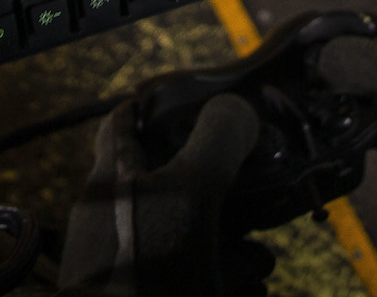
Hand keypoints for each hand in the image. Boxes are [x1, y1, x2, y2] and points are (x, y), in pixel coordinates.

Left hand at [58, 93, 271, 296]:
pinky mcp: (147, 293)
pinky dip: (225, 282)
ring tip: (263, 263)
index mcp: (113, 180)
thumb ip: (217, 140)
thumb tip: (239, 107)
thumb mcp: (190, 189)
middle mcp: (115, 219)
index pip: (124, 123)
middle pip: (171, 186)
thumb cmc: (145, 264)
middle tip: (259, 199)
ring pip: (187, 242)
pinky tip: (251, 290)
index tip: (194, 100)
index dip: (155, 105)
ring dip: (233, 248)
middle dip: (223, 194)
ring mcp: (128, 266)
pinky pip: (189, 282)